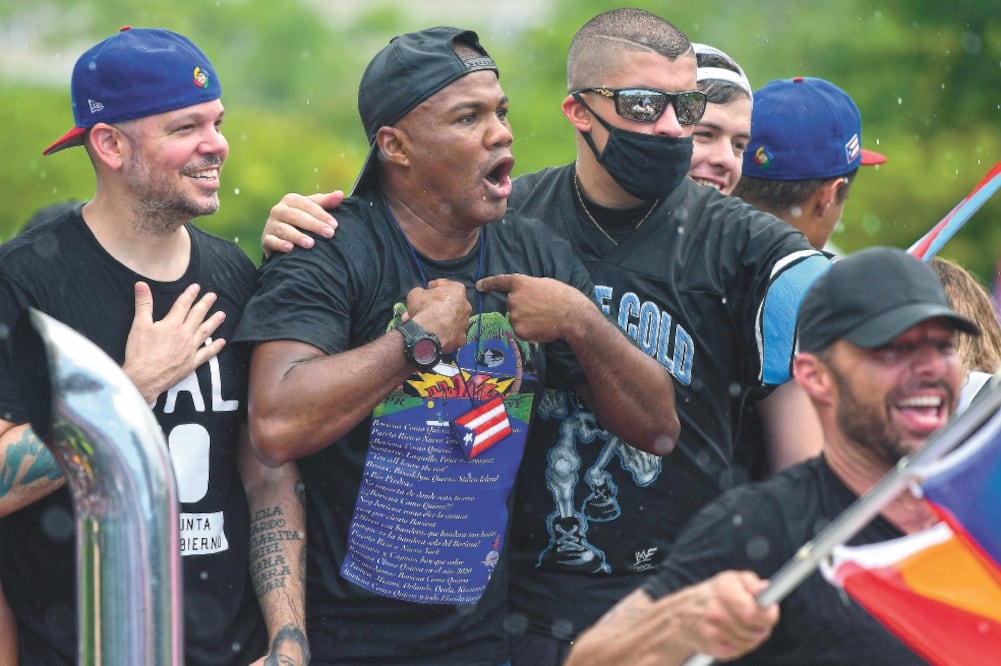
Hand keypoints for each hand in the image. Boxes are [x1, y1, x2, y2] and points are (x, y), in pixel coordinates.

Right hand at [122, 281, 226, 402]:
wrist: (144, 378)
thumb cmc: (140, 352)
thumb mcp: (139, 324)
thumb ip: (143, 303)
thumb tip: (141, 284)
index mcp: (172, 324)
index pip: (183, 304)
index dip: (190, 294)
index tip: (196, 287)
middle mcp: (184, 335)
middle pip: (197, 316)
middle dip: (205, 304)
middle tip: (213, 296)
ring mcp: (190, 349)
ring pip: (205, 332)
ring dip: (214, 322)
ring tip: (222, 314)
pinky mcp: (191, 363)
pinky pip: (207, 353)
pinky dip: (215, 347)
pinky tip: (222, 342)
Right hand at [261, 191, 341, 257]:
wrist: (281, 237)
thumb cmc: (303, 220)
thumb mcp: (314, 209)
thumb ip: (326, 202)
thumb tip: (340, 194)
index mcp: (291, 200)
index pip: (307, 204)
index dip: (321, 214)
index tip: (334, 225)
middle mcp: (279, 210)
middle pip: (296, 216)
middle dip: (313, 225)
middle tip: (329, 234)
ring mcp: (271, 225)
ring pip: (284, 229)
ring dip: (297, 236)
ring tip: (311, 244)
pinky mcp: (265, 239)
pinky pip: (271, 241)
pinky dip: (279, 244)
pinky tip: (289, 249)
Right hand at [406, 278, 471, 352]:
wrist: (428, 333)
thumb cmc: (424, 309)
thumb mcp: (416, 293)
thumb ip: (421, 292)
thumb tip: (421, 294)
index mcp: (457, 290)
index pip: (446, 285)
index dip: (435, 287)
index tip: (428, 290)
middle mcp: (466, 306)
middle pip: (450, 304)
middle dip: (438, 306)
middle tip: (425, 308)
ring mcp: (465, 323)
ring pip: (451, 320)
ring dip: (440, 321)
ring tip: (426, 324)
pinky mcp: (461, 338)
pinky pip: (451, 335)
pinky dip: (443, 334)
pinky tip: (433, 335)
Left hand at [476, 273, 587, 342]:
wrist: (572, 316)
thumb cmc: (563, 297)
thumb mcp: (544, 284)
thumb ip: (528, 288)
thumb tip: (522, 295)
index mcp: (520, 283)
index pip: (500, 281)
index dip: (489, 283)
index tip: (479, 285)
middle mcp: (513, 298)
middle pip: (511, 303)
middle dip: (522, 306)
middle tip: (540, 308)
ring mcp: (514, 315)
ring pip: (516, 318)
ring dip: (526, 319)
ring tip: (543, 317)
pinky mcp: (518, 330)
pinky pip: (520, 330)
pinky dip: (529, 330)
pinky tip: (542, 327)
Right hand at [676, 571, 777, 660]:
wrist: (682, 613)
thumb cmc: (714, 594)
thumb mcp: (731, 579)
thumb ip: (751, 583)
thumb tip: (766, 589)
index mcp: (723, 590)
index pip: (753, 611)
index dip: (768, 614)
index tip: (770, 610)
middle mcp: (715, 611)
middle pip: (756, 630)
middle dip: (763, 626)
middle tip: (760, 620)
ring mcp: (712, 631)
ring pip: (750, 642)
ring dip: (752, 637)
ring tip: (744, 626)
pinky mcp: (712, 647)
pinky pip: (738, 651)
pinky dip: (740, 646)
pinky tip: (733, 635)